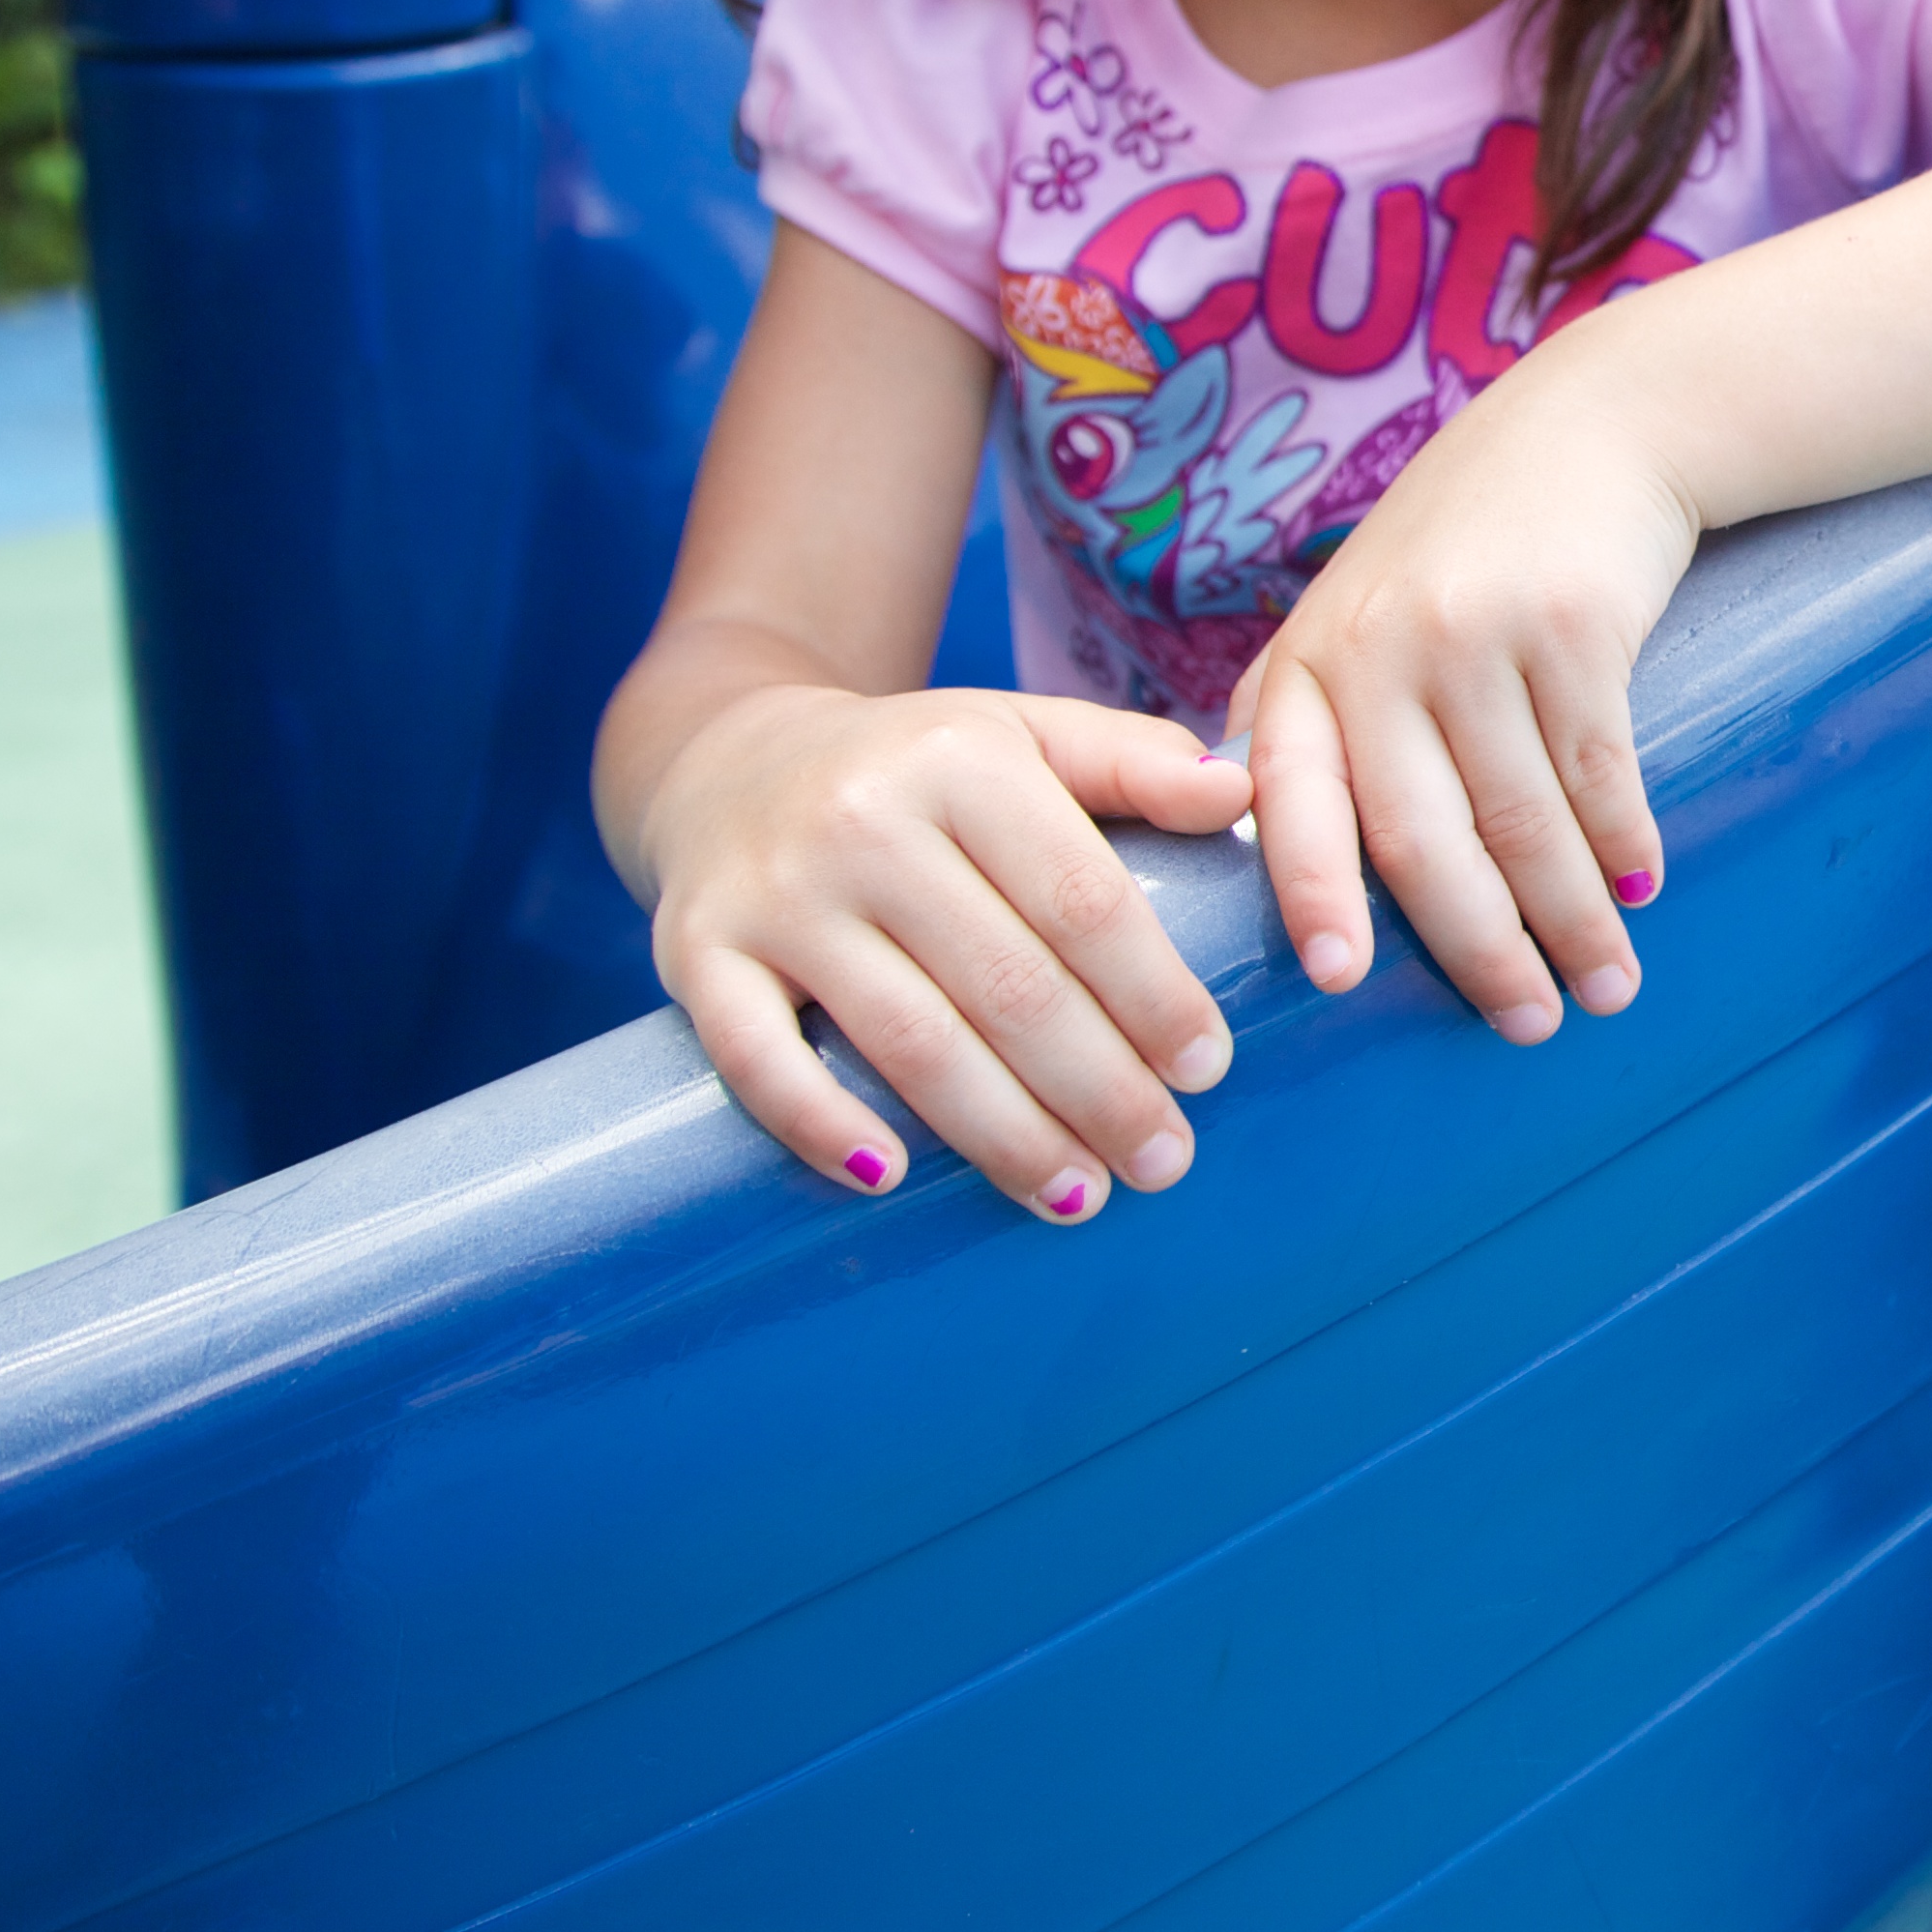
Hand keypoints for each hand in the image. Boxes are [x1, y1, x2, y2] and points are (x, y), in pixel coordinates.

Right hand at [638, 683, 1256, 1217]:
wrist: (727, 758)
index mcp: (963, 760)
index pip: (1082, 898)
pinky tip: (892, 1181)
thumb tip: (1238, 798)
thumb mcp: (1023, 734)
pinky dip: (820, 1125)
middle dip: (1100, 1089)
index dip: (1154, 995)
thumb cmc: (915, 769)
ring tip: (1076, 1197)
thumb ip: (1131, 763)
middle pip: (1008, 985)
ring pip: (908, 1038)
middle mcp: (864, 821)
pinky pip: (757, 1059)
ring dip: (1001, 1134)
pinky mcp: (694, 952)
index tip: (1207, 1072)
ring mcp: (775, 893)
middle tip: (1163, 1162)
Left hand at [1228, 354, 1696, 1048]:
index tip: (1341, 983)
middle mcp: (1377, 646)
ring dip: (1574, 920)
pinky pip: (1599, 772)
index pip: (1291, 799)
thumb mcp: (1359, 617)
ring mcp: (1476, 631)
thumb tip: (1280, 872)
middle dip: (1481, 951)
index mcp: (1309, 661)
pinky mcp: (1576, 623)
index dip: (1313, 894)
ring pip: (1523, 821)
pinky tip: (1640, 890)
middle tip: (1527, 1026)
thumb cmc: (1463, 551)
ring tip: (1605, 987)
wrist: (1589, 428)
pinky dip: (1624, 846)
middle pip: (1422, 839)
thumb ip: (1321, 728)